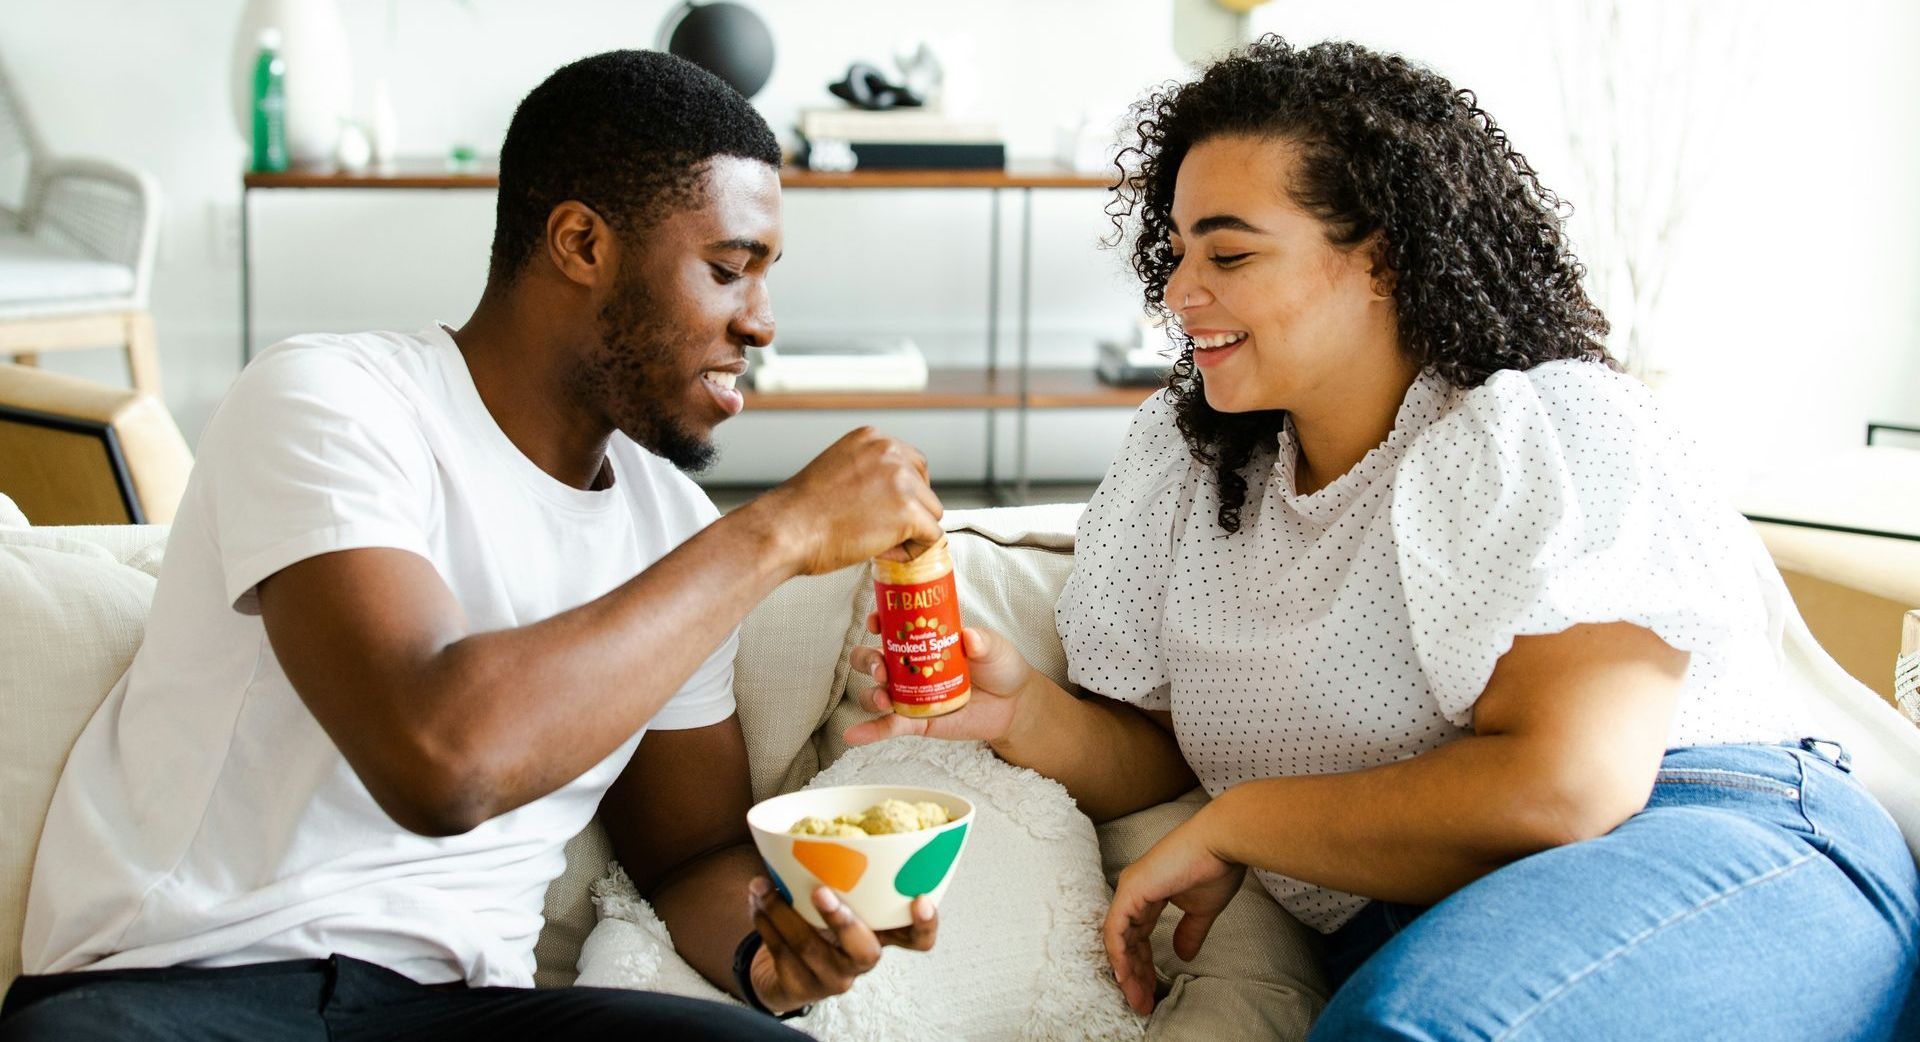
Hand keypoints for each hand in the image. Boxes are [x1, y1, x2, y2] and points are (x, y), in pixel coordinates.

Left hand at [746, 876, 937, 1012]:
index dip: (925, 924)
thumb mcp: (841, 899)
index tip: (919, 899)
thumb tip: (820, 832)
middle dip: (842, 920)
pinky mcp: (802, 986)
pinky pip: (781, 951)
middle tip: (821, 892)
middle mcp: (861, 960)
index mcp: (881, 934)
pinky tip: (756, 900)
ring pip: (809, 947)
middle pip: (865, 952)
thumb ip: (843, 876)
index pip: (918, 940)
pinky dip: (765, 920)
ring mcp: (833, 978)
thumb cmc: (821, 921)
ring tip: (761, 885)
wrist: (785, 971)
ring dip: (781, 911)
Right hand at [748, 428, 944, 576]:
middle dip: (910, 510)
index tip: (881, 510)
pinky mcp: (908, 511)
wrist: (786, 529)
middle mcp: (890, 451)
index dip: (901, 494)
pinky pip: (931, 537)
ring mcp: (902, 480)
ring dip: (910, 531)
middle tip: (877, 529)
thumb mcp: (839, 470)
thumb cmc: (801, 511)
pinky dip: (912, 551)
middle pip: (926, 487)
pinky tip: (883, 551)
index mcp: (872, 438)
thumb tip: (893, 496)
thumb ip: (869, 473)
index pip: (912, 463)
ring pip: (931, 512)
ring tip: (876, 541)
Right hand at [844, 621, 1034, 745]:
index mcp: (923, 641)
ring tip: (884, 700)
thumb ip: (982, 642)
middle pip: (872, 659)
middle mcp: (909, 666)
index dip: (879, 622)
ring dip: (872, 695)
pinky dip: (869, 731)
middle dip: (868, 661)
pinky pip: (888, 726)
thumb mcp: (994, 648)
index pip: (891, 627)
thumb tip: (969, 636)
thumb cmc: (1000, 667)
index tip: (876, 622)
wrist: (1014, 704)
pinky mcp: (916, 721)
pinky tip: (852, 735)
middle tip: (882, 667)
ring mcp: (910, 694)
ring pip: (875, 692)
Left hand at [1102, 811, 1244, 1014]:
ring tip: (1136, 998)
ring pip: (1117, 939)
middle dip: (1134, 974)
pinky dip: (1119, 955)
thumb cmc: (1215, 866)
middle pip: (1125, 941)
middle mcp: (1133, 891)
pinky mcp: (1131, 891)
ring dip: (1126, 972)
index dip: (1143, 964)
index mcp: (1148, 892)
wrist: (1222, 841)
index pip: (1138, 935)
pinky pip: (1116, 930)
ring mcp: (1129, 889)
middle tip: (1141, 1003)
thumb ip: (1189, 932)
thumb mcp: (1202, 910)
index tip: (1151, 990)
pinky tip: (1126, 977)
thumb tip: (1183, 955)